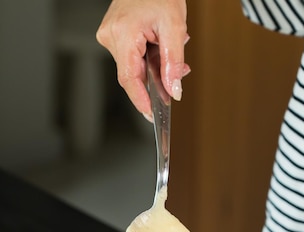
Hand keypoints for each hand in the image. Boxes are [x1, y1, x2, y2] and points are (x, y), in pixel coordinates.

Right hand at [96, 0, 188, 117]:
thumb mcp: (174, 26)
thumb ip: (173, 62)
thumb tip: (174, 90)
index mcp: (122, 34)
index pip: (129, 79)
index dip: (141, 101)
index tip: (152, 116)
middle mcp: (111, 36)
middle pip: (133, 75)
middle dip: (157, 83)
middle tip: (176, 80)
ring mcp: (110, 36)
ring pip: (135, 68)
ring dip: (156, 70)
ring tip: (173, 60)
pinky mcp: (114, 36)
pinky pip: (132, 58)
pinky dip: (149, 61)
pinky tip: (161, 53)